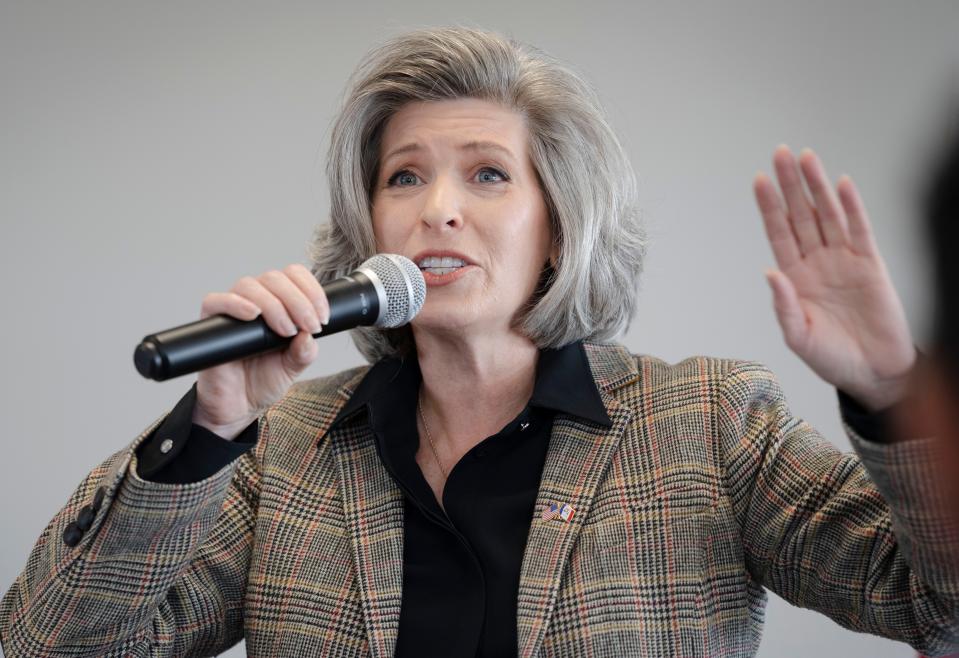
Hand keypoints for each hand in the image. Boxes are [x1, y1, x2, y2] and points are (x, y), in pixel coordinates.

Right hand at [193, 264, 329, 438]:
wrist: (238, 406)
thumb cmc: (263, 381)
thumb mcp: (294, 367)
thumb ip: (304, 352)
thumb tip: (309, 335)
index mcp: (278, 303)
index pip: (294, 276)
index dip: (311, 289)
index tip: (322, 317)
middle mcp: (255, 301)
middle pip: (274, 278)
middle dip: (298, 301)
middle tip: (308, 326)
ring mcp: (232, 311)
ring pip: (249, 285)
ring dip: (274, 304)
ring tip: (285, 330)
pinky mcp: (211, 324)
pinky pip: (216, 301)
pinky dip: (236, 303)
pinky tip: (254, 315)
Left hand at [753, 145, 915, 411]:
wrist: (873, 373)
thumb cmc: (832, 357)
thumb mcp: (798, 338)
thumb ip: (784, 307)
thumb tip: (771, 274)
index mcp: (795, 277)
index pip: (779, 233)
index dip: (769, 207)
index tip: (759, 180)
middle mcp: (817, 262)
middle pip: (801, 215)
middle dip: (790, 185)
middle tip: (780, 153)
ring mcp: (844, 260)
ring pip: (828, 215)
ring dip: (817, 186)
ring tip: (807, 158)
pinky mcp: (871, 265)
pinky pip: (860, 230)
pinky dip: (852, 207)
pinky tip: (842, 185)